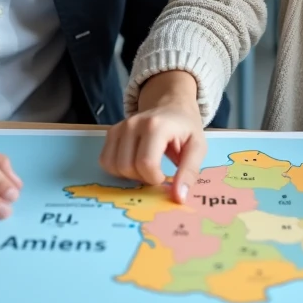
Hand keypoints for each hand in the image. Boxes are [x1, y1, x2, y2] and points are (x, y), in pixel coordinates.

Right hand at [100, 71, 205, 203]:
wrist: (171, 104)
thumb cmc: (185, 127)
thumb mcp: (197, 147)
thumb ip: (189, 172)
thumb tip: (179, 198)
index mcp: (156, 126)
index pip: (146, 163)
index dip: (154, 178)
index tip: (164, 176)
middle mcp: (133, 124)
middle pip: (127, 167)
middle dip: (141, 178)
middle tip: (156, 172)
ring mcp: (120, 127)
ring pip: (113, 166)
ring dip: (128, 175)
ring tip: (144, 168)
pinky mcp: (112, 132)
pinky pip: (105, 160)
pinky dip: (117, 169)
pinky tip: (132, 163)